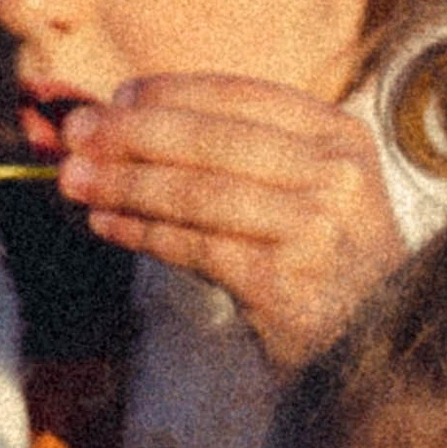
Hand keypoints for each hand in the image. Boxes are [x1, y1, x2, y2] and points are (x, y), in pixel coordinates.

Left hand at [57, 75, 406, 368]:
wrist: (372, 353)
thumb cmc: (323, 266)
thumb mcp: (308, 192)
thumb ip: (243, 153)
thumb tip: (131, 117)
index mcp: (340, 135)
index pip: (240, 96)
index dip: (169, 94)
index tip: (115, 100)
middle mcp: (335, 174)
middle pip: (212, 140)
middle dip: (133, 135)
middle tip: (75, 134)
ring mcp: (315, 228)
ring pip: (198, 192)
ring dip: (126, 184)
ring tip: (74, 181)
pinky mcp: (285, 282)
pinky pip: (195, 247)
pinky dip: (144, 233)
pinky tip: (108, 225)